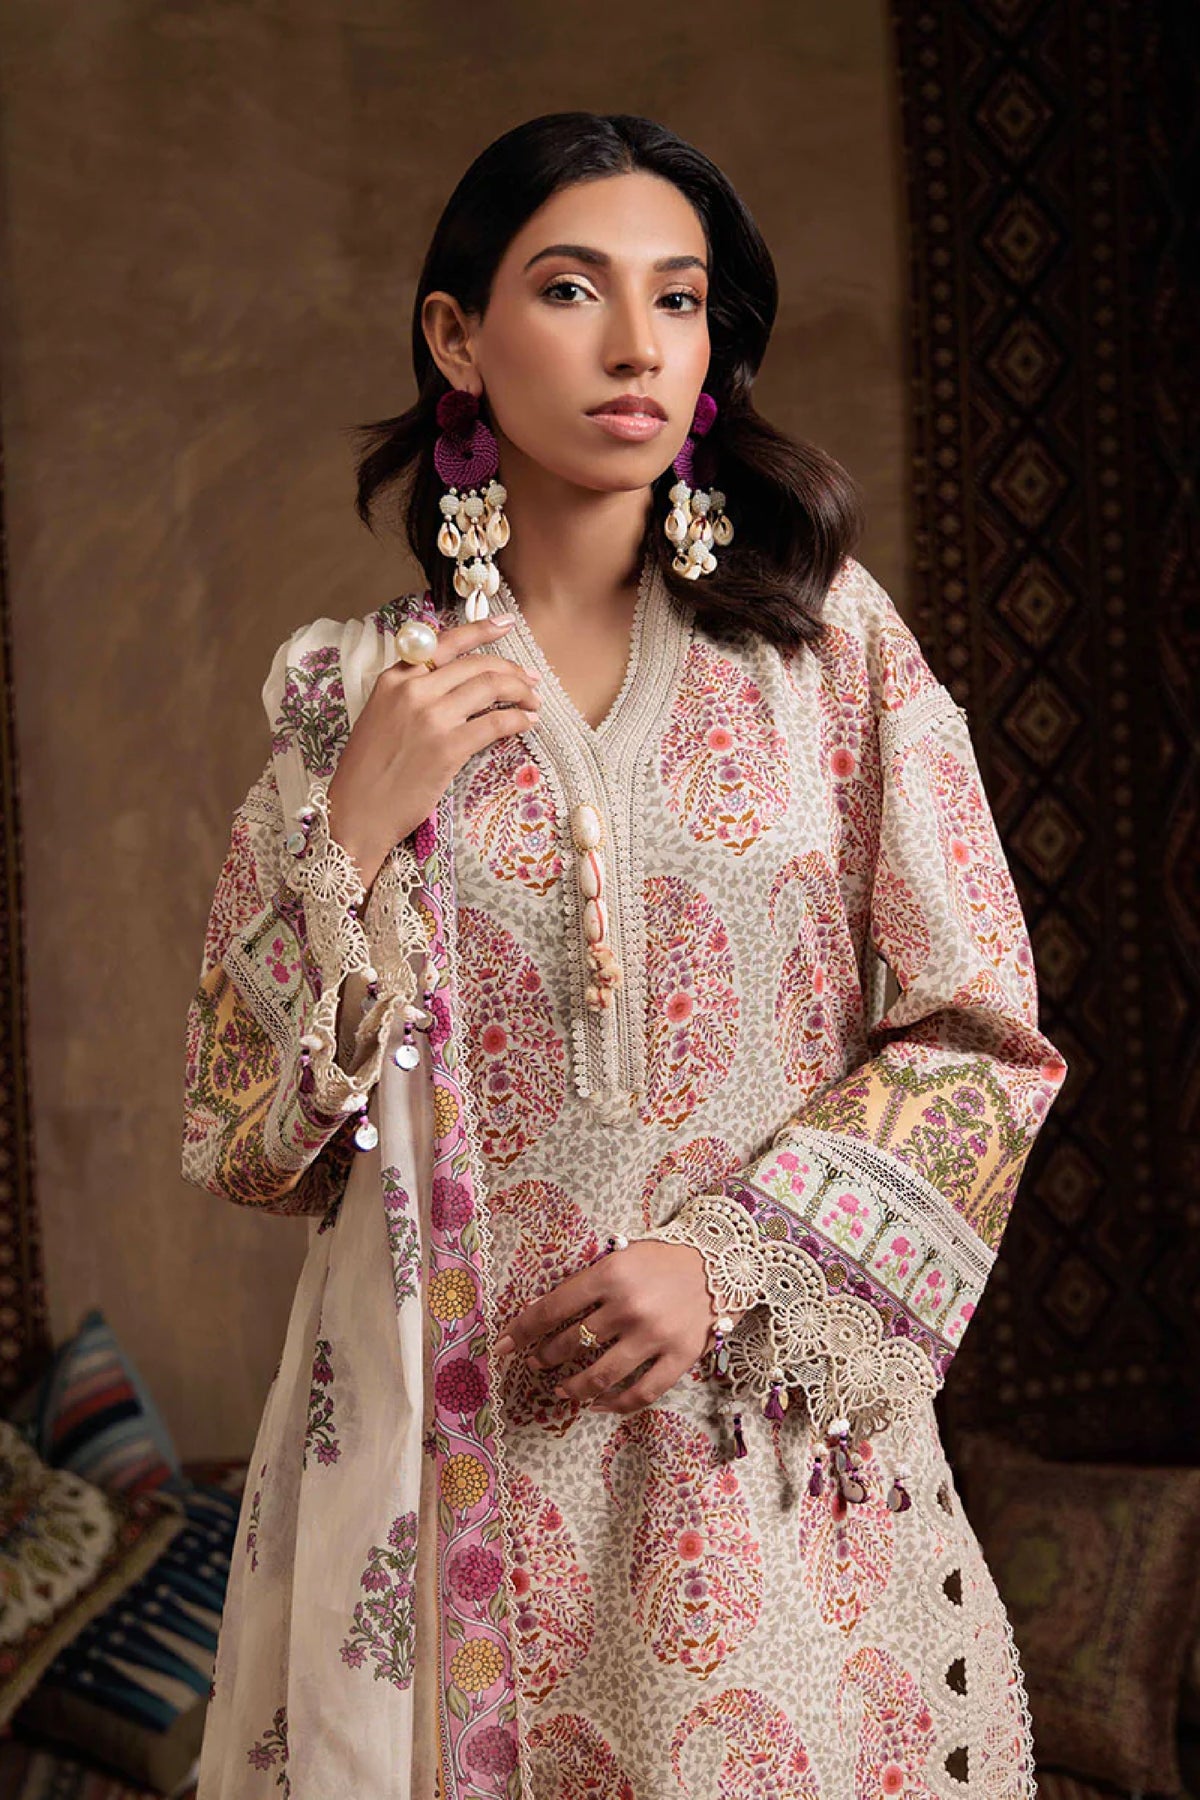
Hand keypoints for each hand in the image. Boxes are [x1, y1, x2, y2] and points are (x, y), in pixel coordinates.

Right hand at [326, 613, 544, 890]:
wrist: (356, 813)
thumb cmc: (367, 771)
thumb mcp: (380, 716)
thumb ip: (410, 692)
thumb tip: (452, 680)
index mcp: (394, 678)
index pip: (445, 642)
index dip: (481, 629)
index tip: (506, 625)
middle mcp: (412, 690)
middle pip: (476, 664)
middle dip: (511, 670)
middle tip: (530, 680)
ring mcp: (430, 718)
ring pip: (490, 687)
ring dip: (520, 692)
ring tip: (534, 702)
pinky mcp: (448, 748)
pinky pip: (495, 724)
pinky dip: (517, 720)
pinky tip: (527, 723)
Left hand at [493, 1239, 743, 1415]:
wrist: (722, 1262)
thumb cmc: (662, 1258)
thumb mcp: (620, 1255)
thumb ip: (586, 1283)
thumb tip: (539, 1314)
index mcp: (610, 1275)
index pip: (552, 1309)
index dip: (521, 1330)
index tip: (502, 1346)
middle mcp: (629, 1307)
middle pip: (572, 1343)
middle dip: (545, 1357)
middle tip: (537, 1361)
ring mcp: (655, 1336)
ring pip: (600, 1376)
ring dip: (573, 1387)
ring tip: (561, 1388)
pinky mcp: (679, 1358)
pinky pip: (641, 1393)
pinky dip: (614, 1405)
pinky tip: (597, 1405)